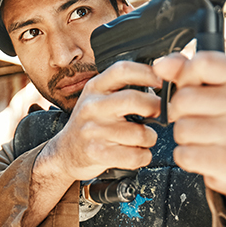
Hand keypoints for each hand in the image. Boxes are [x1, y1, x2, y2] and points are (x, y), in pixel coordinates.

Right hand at [45, 61, 160, 181]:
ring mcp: (93, 130)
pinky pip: (135, 156)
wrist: (65, 153)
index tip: (161, 81)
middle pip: (134, 100)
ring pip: (140, 133)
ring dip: (149, 138)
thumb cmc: (90, 124)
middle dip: (155, 107)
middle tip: (160, 113)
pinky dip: (143, 156)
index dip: (146, 73)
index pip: (122, 70)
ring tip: (142, 138)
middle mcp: (92, 106)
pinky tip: (135, 152)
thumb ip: (122, 88)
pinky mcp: (97, 153)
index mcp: (95, 88)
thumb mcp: (98, 98)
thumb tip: (159, 80)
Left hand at [152, 51, 225, 198]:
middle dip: (179, 109)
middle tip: (194, 115)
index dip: (184, 76)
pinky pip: (185, 155)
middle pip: (184, 99)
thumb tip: (161, 66)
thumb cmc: (225, 115)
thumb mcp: (211, 84)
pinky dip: (186, 155)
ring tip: (200, 134)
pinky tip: (202, 151)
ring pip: (182, 129)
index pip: (202, 63)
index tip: (189, 86)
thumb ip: (184, 68)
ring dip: (183, 134)